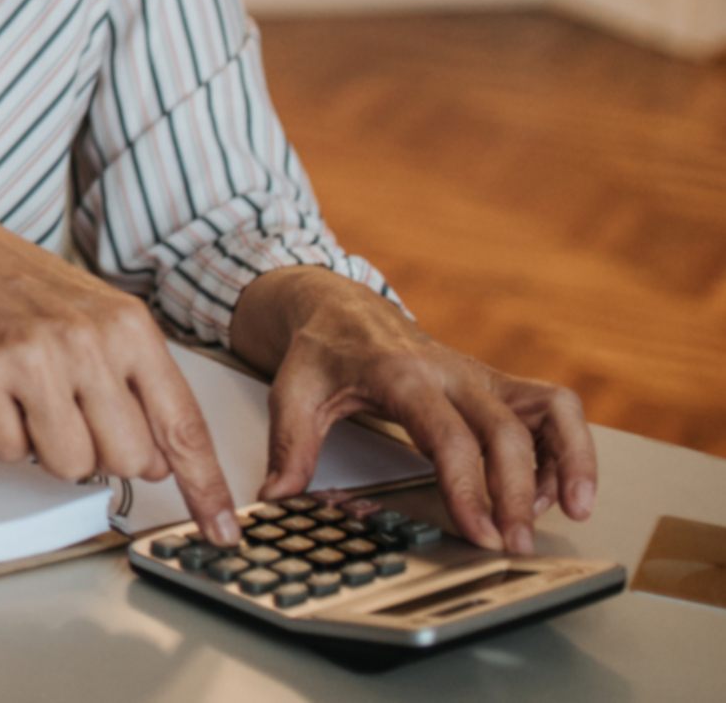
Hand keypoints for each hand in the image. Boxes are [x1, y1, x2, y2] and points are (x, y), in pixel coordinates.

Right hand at [0, 204, 242, 545]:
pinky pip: (10, 453)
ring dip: (50, 447)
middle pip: (127, 460)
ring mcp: (31, 357)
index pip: (182, 424)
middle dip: (102, 451)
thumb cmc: (24, 287)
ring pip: (70, 466)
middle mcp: (86, 341)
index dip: (205, 486)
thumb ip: (139, 385)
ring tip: (32, 396)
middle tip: (73, 409)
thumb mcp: (101, 316)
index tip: (221, 527)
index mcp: (128, 326)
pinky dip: (4, 435)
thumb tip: (161, 463)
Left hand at [232, 269, 596, 554]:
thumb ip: (289, 443)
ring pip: (550, 407)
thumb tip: (278, 495)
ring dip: (570, 460)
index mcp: (401, 373)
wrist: (339, 305)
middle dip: (519, 492)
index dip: (468, 485)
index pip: (447, 434)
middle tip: (516, 544)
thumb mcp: (292, 388)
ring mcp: (478, 376)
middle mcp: (450, 371)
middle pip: (505, 430)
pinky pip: (552, 408)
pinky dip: (568, 447)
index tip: (480, 532)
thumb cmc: (322, 349)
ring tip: (570, 512)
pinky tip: (556, 490)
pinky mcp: (496, 385)